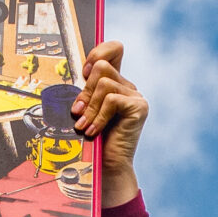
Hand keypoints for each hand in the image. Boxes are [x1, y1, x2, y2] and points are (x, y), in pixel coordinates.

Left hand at [73, 40, 146, 203]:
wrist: (107, 168)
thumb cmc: (94, 141)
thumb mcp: (86, 110)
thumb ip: (86, 91)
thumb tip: (79, 74)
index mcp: (117, 83)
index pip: (114, 49)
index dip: (98, 52)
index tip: (84, 72)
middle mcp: (129, 87)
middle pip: (102, 66)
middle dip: (85, 90)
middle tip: (78, 112)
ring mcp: (136, 96)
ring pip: (103, 83)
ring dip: (89, 107)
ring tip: (85, 126)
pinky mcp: (138, 107)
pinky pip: (111, 99)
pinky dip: (98, 116)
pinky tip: (94, 130)